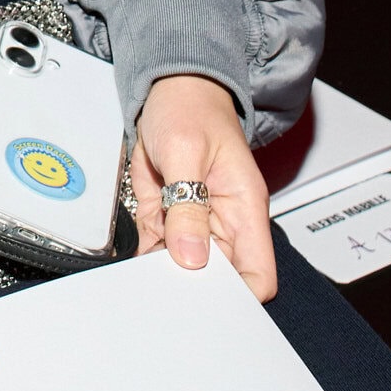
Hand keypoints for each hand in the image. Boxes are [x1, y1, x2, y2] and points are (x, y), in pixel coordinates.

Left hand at [130, 74, 275, 299]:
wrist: (169, 89)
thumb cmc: (189, 107)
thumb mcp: (185, 151)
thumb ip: (188, 204)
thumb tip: (192, 256)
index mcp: (244, 209)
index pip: (258, 275)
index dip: (237, 296)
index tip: (206, 302)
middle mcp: (224, 222)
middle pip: (220, 280)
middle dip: (194, 288)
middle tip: (165, 290)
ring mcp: (196, 223)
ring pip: (186, 270)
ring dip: (165, 275)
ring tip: (144, 279)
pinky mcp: (170, 219)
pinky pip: (160, 252)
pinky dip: (146, 260)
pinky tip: (133, 265)